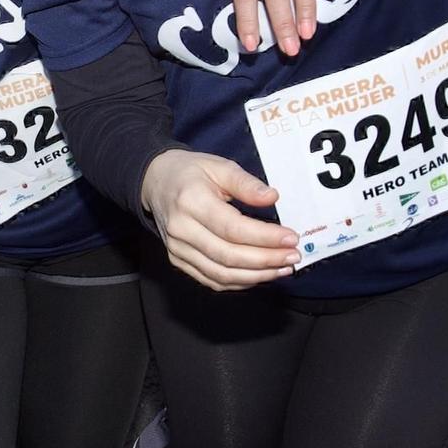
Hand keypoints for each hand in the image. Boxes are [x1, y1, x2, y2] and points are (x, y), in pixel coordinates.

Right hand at [139, 148, 297, 290]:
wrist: (154, 182)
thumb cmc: (190, 172)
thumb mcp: (219, 166)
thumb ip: (246, 183)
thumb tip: (272, 198)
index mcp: (191, 201)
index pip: (232, 228)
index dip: (265, 238)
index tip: (292, 238)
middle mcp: (181, 229)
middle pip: (228, 255)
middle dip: (266, 260)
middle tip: (294, 256)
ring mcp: (177, 248)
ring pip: (221, 273)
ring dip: (257, 276)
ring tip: (283, 269)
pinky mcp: (178, 260)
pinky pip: (212, 279)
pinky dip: (239, 282)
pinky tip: (260, 274)